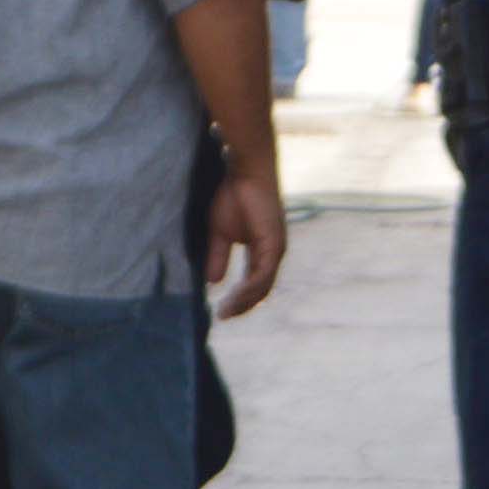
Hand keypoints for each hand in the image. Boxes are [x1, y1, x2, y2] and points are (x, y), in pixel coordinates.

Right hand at [203, 164, 287, 320]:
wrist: (245, 172)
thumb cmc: (234, 196)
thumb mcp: (219, 234)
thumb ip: (218, 257)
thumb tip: (212, 282)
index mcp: (263, 252)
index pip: (255, 284)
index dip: (240, 299)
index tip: (222, 311)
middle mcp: (273, 254)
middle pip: (261, 291)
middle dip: (242, 306)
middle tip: (223, 316)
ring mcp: (276, 250)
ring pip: (262, 287)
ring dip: (244, 301)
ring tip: (225, 311)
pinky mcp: (273, 244)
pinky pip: (262, 275)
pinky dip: (248, 288)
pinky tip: (234, 297)